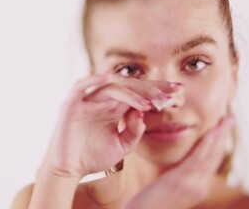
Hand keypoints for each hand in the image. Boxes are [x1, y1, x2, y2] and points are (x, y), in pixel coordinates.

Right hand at [39, 73, 182, 178]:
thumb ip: (135, 131)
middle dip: (152, 89)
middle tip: (172, 93)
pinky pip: (81, 86)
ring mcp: (88, 100)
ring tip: (150, 102)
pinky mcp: (72, 104)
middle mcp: (104, 100)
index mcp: (116, 108)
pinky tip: (110, 78)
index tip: (179, 91)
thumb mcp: (122, 147)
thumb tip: (143, 113)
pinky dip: (93, 80)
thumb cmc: (94, 157)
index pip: (140, 94)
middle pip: (130, 87)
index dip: (159, 91)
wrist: (69, 170)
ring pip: (113, 87)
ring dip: (132, 93)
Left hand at [123, 115, 234, 208]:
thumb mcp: (168, 185)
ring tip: (226, 118)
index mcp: (198, 187)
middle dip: (224, 135)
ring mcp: (193, 184)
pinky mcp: (182, 180)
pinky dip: (207, 143)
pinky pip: (198, 157)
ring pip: (211, 154)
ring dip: (220, 134)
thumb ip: (178, 173)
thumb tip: (180, 160)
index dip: (219, 143)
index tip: (223, 128)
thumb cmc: (149, 202)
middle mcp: (200, 187)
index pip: (212, 162)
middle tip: (231, 117)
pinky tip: (213, 130)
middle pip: (216, 156)